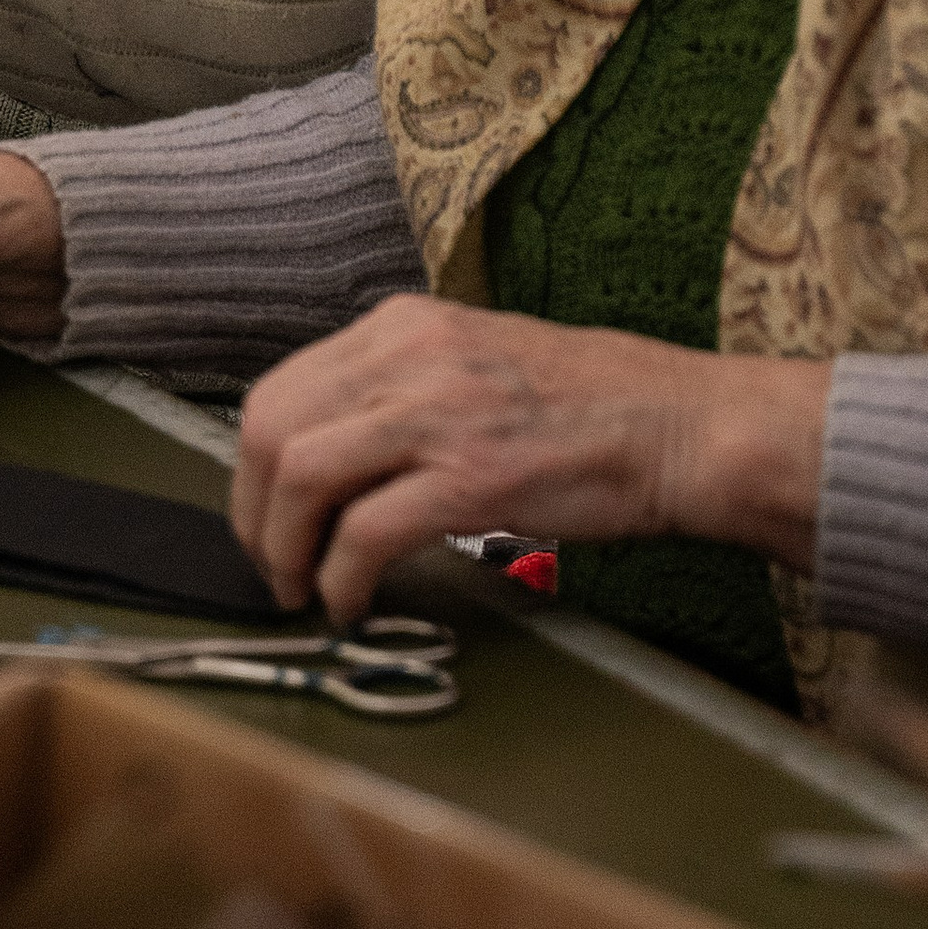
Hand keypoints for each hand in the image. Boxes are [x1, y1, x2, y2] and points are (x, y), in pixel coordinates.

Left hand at [229, 296, 830, 623]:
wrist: (676, 425)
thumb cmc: (584, 406)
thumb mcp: (471, 361)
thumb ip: (398, 392)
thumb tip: (328, 458)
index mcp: (402, 325)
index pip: (280, 390)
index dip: (251, 469)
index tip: (263, 518)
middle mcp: (408, 354)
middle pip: (271, 430)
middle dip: (253, 513)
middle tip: (273, 565)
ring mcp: (438, 413)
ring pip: (301, 476)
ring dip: (284, 550)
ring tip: (304, 589)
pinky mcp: (471, 477)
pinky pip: (364, 534)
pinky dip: (341, 579)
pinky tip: (352, 603)